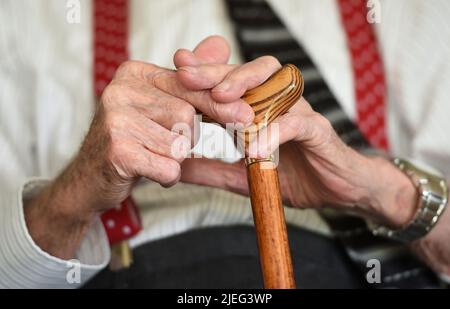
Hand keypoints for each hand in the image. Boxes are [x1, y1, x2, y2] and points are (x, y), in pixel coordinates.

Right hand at [24, 36, 254, 257]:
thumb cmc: (132, 141)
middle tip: (164, 145)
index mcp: (135, 73)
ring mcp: (116, 118)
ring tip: (152, 157)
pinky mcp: (117, 149)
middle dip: (186, 139)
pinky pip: (168, 167)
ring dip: (174, 160)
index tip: (245, 115)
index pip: (189, 84)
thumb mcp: (160, 106)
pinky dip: (167, 176)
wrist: (90, 178)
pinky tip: (148, 171)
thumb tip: (221, 44)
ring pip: (179, 144)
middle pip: (187, 116)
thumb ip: (191, 79)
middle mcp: (121, 89)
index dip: (218, 103)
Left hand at [176, 38, 417, 228]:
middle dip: (217, 71)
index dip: (205, 74)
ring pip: (276, 82)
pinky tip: (253, 147)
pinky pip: (295, 124)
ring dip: (247, 86)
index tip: (177, 68)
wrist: (338, 190)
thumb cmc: (294, 176)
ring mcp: (299, 113)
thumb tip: (177, 169)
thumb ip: (212, 170)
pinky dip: (274, 132)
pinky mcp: (317, 130)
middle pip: (248, 72)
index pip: (230, 82)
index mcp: (259, 109)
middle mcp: (279, 103)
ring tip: (221, 99)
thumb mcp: (243, 177)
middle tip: (188, 74)